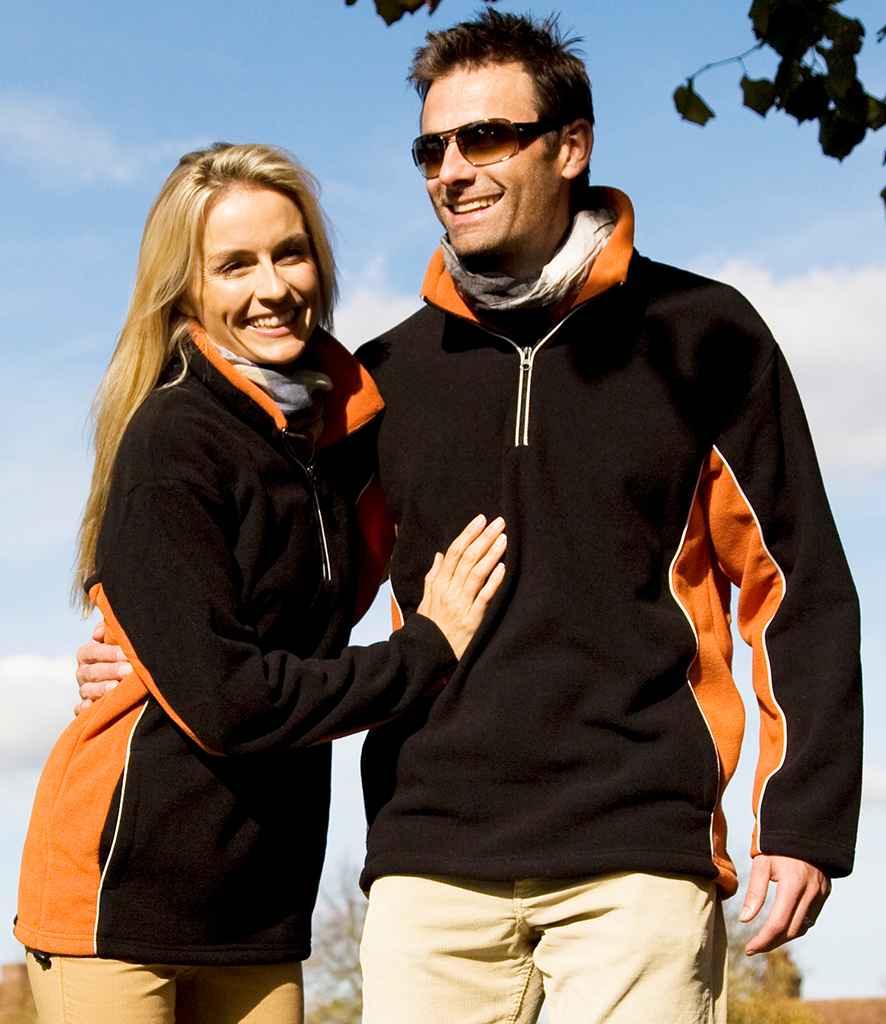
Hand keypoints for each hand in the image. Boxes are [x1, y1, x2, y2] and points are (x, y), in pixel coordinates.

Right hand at [74, 621, 132, 715]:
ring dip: (101, 689)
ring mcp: (84, 691)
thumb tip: (98, 632)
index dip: (108, 652)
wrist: (125, 675)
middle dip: (111, 671)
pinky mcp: (85, 709)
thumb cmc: (122, 653)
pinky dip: (86, 709)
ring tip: (116, 688)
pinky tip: (95, 707)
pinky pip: (81, 710)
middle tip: (128, 671)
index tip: (126, 654)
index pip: (92, 651)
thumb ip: (109, 630)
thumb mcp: (116, 639)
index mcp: (87, 654)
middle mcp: (82, 672)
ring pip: (87, 691)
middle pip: (91, 671)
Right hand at [416, 514, 505, 658]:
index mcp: (439, 584)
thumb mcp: (426, 599)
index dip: (468, 534)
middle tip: (499, 522)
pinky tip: (503, 567)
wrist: (426, 654)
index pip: (454, 552)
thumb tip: (440, 554)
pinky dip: (493, 581)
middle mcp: (449, 591)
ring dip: (491, 554)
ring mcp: (461, 605)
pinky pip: (484, 597)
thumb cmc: (430, 626)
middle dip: (483, 538)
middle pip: (468, 558)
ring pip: (476, 573)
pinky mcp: (472, 619)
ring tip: (503, 538)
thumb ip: (434, 576)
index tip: (480, 520)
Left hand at [740, 854, 830, 954]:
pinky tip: (781, 926)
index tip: (749, 949)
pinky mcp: (825, 894)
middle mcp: (811, 892)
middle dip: (772, 942)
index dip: (763, 940)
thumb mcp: (761, 864)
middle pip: (791, 931)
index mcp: (793, 884)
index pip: (778, 923)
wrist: (802, 830)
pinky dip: (795, 926)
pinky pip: (810, 918)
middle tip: (754, 947)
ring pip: (802, 928)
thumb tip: (745, 920)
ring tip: (765, 939)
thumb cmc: (776, 846)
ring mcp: (821, 894)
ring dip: (784, 937)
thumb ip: (755, 893)